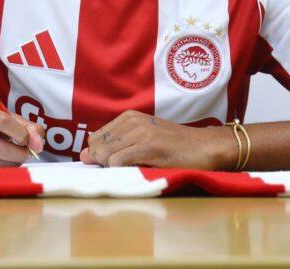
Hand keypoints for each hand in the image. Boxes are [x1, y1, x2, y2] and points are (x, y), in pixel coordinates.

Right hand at [0, 99, 44, 166]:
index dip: (21, 133)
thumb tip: (38, 142)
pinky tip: (2, 165)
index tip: (32, 142)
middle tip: (28, 155)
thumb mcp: (1, 116)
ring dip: (9, 164)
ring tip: (16, 159)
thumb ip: (23, 125)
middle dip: (17, 153)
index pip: (2, 120)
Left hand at [80, 110, 234, 169]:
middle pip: (97, 147)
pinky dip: (121, 171)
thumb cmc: (174, 147)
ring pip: (105, 155)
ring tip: (133, 170)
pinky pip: (118, 161)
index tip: (114, 164)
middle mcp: (132, 121)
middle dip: (103, 163)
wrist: (205, 147)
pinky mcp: (149, 146)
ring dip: (113, 169)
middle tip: (124, 170)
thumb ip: (116, 144)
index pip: (95, 138)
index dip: (99, 155)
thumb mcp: (144, 139)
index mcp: (129, 117)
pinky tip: (137, 171)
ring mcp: (141, 132)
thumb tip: (85, 156)